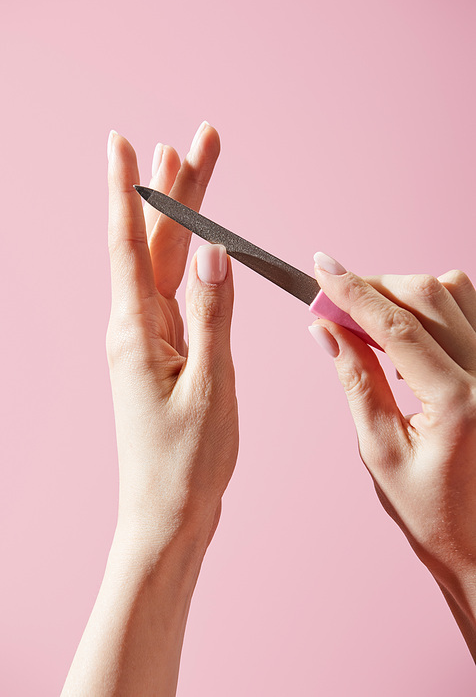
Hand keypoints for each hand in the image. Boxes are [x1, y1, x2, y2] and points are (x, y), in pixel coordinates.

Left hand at [62, 125, 237, 696]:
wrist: (171, 513)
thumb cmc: (186, 461)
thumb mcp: (210, 387)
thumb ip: (212, 316)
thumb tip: (212, 252)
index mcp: (137, 331)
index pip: (129, 242)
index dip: (131, 190)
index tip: (125, 144)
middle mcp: (137, 327)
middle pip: (155, 242)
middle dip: (177, 188)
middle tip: (198, 138)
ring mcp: (152, 340)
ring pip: (167, 263)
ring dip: (183, 216)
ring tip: (192, 168)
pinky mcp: (169, 354)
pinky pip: (179, 293)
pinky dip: (190, 259)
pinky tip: (196, 243)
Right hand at [309, 252, 475, 656]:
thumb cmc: (434, 515)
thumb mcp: (381, 451)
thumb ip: (356, 381)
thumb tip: (326, 330)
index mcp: (458, 400)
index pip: (397, 325)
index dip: (352, 291)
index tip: (321, 267)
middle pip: (428, 295)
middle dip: (374, 288)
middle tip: (331, 301)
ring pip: (455, 292)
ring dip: (404, 294)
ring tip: (368, 320)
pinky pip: (470, 311)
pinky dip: (432, 308)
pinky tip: (407, 335)